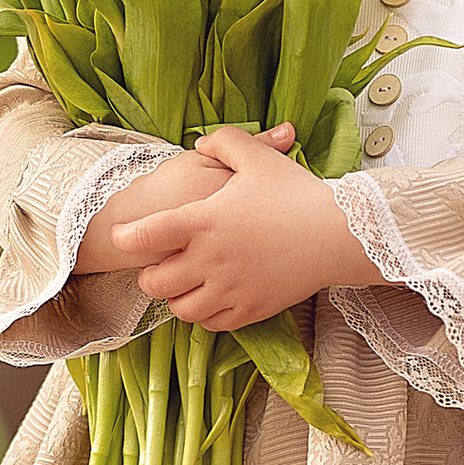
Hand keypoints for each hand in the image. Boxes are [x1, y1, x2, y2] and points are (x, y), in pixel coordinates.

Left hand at [102, 124, 380, 330]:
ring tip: (185, 283)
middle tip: (158, 263)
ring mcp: (230, 289)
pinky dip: (205, 313)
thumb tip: (200, 142)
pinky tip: (212, 297)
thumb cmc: (296, 192)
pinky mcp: (252, 310)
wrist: (339, 233)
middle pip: (155, 283)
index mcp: (204, 221)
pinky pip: (212, 323)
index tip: (124, 234)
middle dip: (149, 274)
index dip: (126, 237)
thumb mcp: (258, 157)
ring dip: (176, 297)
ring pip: (181, 309)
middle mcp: (210, 260)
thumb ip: (224, 141)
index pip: (144, 236)